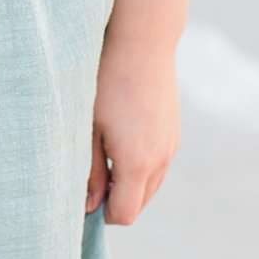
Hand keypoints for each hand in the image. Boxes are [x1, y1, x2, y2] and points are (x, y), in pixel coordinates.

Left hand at [85, 35, 180, 223]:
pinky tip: (122, 138)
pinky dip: (141, 165)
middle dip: (116, 199)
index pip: (125, 214)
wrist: (142, 44)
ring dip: (129, 182)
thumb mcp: (88, 129)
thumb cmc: (106, 84)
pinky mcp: (174, 133)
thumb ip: (89, 172)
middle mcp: (160, 160)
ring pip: (151, 185)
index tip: (84, 195)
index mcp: (137, 164)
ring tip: (104, 152)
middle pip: (139, 203)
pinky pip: (159, 164)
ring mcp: (171, 146)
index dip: (103, 213)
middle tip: (90, 173)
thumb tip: (90, 206)